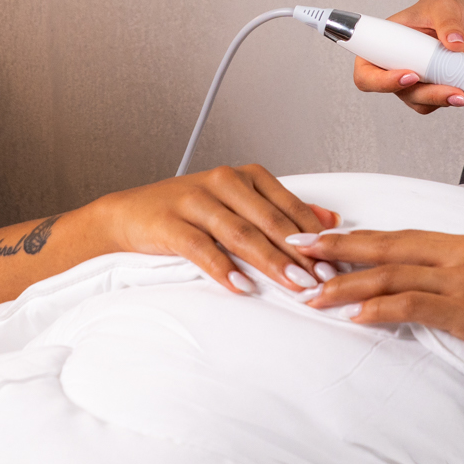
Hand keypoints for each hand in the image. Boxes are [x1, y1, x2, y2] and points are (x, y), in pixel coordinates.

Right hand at [88, 165, 337, 295]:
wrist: (128, 215)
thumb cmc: (187, 212)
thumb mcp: (237, 203)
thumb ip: (281, 209)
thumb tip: (329, 219)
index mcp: (244, 176)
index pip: (288, 206)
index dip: (314, 236)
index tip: (335, 262)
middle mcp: (223, 182)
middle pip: (269, 221)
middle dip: (299, 253)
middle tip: (322, 279)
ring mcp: (195, 200)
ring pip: (241, 233)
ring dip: (271, 262)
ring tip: (293, 285)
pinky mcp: (170, 222)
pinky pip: (202, 248)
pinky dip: (223, 268)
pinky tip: (240, 287)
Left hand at [294, 228, 463, 400]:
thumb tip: (435, 284)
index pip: (405, 235)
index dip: (361, 238)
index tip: (326, 240)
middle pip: (388, 245)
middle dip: (338, 247)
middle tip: (297, 250)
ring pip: (391, 274)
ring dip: (346, 284)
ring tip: (311, 293)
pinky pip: (412, 305)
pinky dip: (377, 308)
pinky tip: (353, 316)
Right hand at [351, 0, 463, 113]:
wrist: (460, 15)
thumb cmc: (440, 7)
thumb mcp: (443, 6)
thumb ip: (448, 22)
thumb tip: (454, 42)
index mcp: (383, 43)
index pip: (366, 71)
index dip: (381, 80)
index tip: (409, 75)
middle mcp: (394, 64)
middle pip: (395, 91)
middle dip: (423, 94)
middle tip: (447, 89)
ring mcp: (411, 78)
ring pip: (417, 100)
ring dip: (438, 99)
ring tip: (461, 92)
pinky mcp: (430, 85)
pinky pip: (434, 101)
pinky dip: (449, 98)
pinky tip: (462, 89)